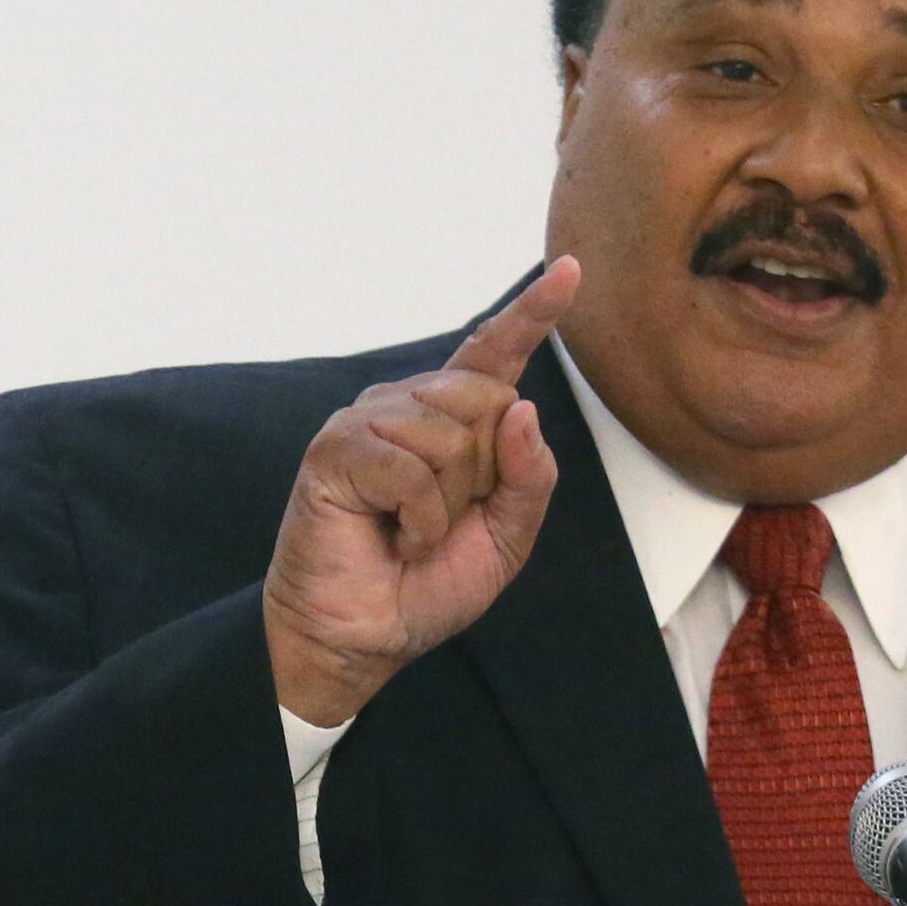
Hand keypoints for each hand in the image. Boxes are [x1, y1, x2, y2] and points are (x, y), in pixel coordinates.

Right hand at [264, 258, 578, 725]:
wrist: (364, 636)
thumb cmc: (425, 586)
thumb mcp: (507, 537)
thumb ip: (530, 477)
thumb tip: (522, 405)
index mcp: (452, 420)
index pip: (495, 355)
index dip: (532, 314)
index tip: (569, 270)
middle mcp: (408, 406)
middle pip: (488, 399)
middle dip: (483, 474)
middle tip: (444, 519)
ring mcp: (368, 421)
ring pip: (451, 435)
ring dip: (447, 504)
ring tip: (412, 531)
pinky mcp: (336, 449)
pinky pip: (410, 467)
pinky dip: (419, 517)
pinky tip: (396, 536)